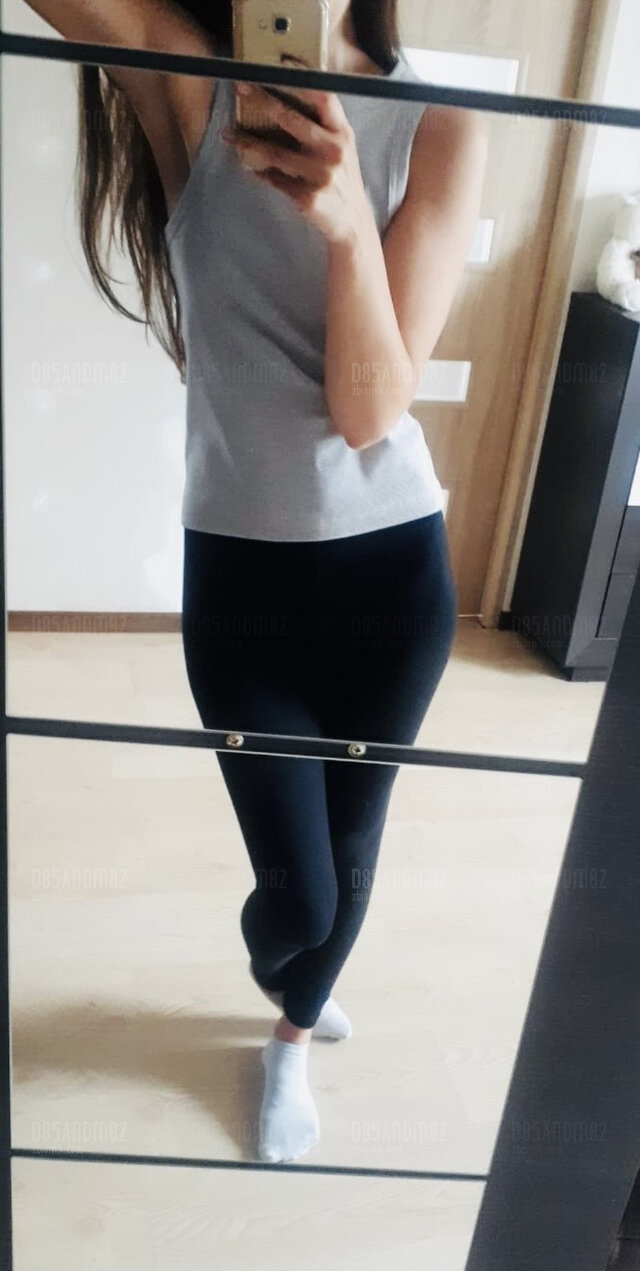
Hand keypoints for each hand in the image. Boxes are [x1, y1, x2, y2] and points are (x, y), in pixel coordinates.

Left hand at [222, 81, 370, 244]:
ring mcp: (320, 175)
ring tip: (228, 134)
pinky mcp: (308, 198)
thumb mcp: (342, 149)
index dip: (300, 79)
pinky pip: (276, 180)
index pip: (324, 97)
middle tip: (240, 88)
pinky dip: (261, 172)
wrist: (352, 222)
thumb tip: (286, 100)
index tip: (275, 68)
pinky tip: (251, 167)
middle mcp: (334, 151)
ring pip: (275, 152)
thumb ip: (324, 127)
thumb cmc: (341, 179)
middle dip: (262, 100)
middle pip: (291, 118)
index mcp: (343, 134)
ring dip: (248, 142)